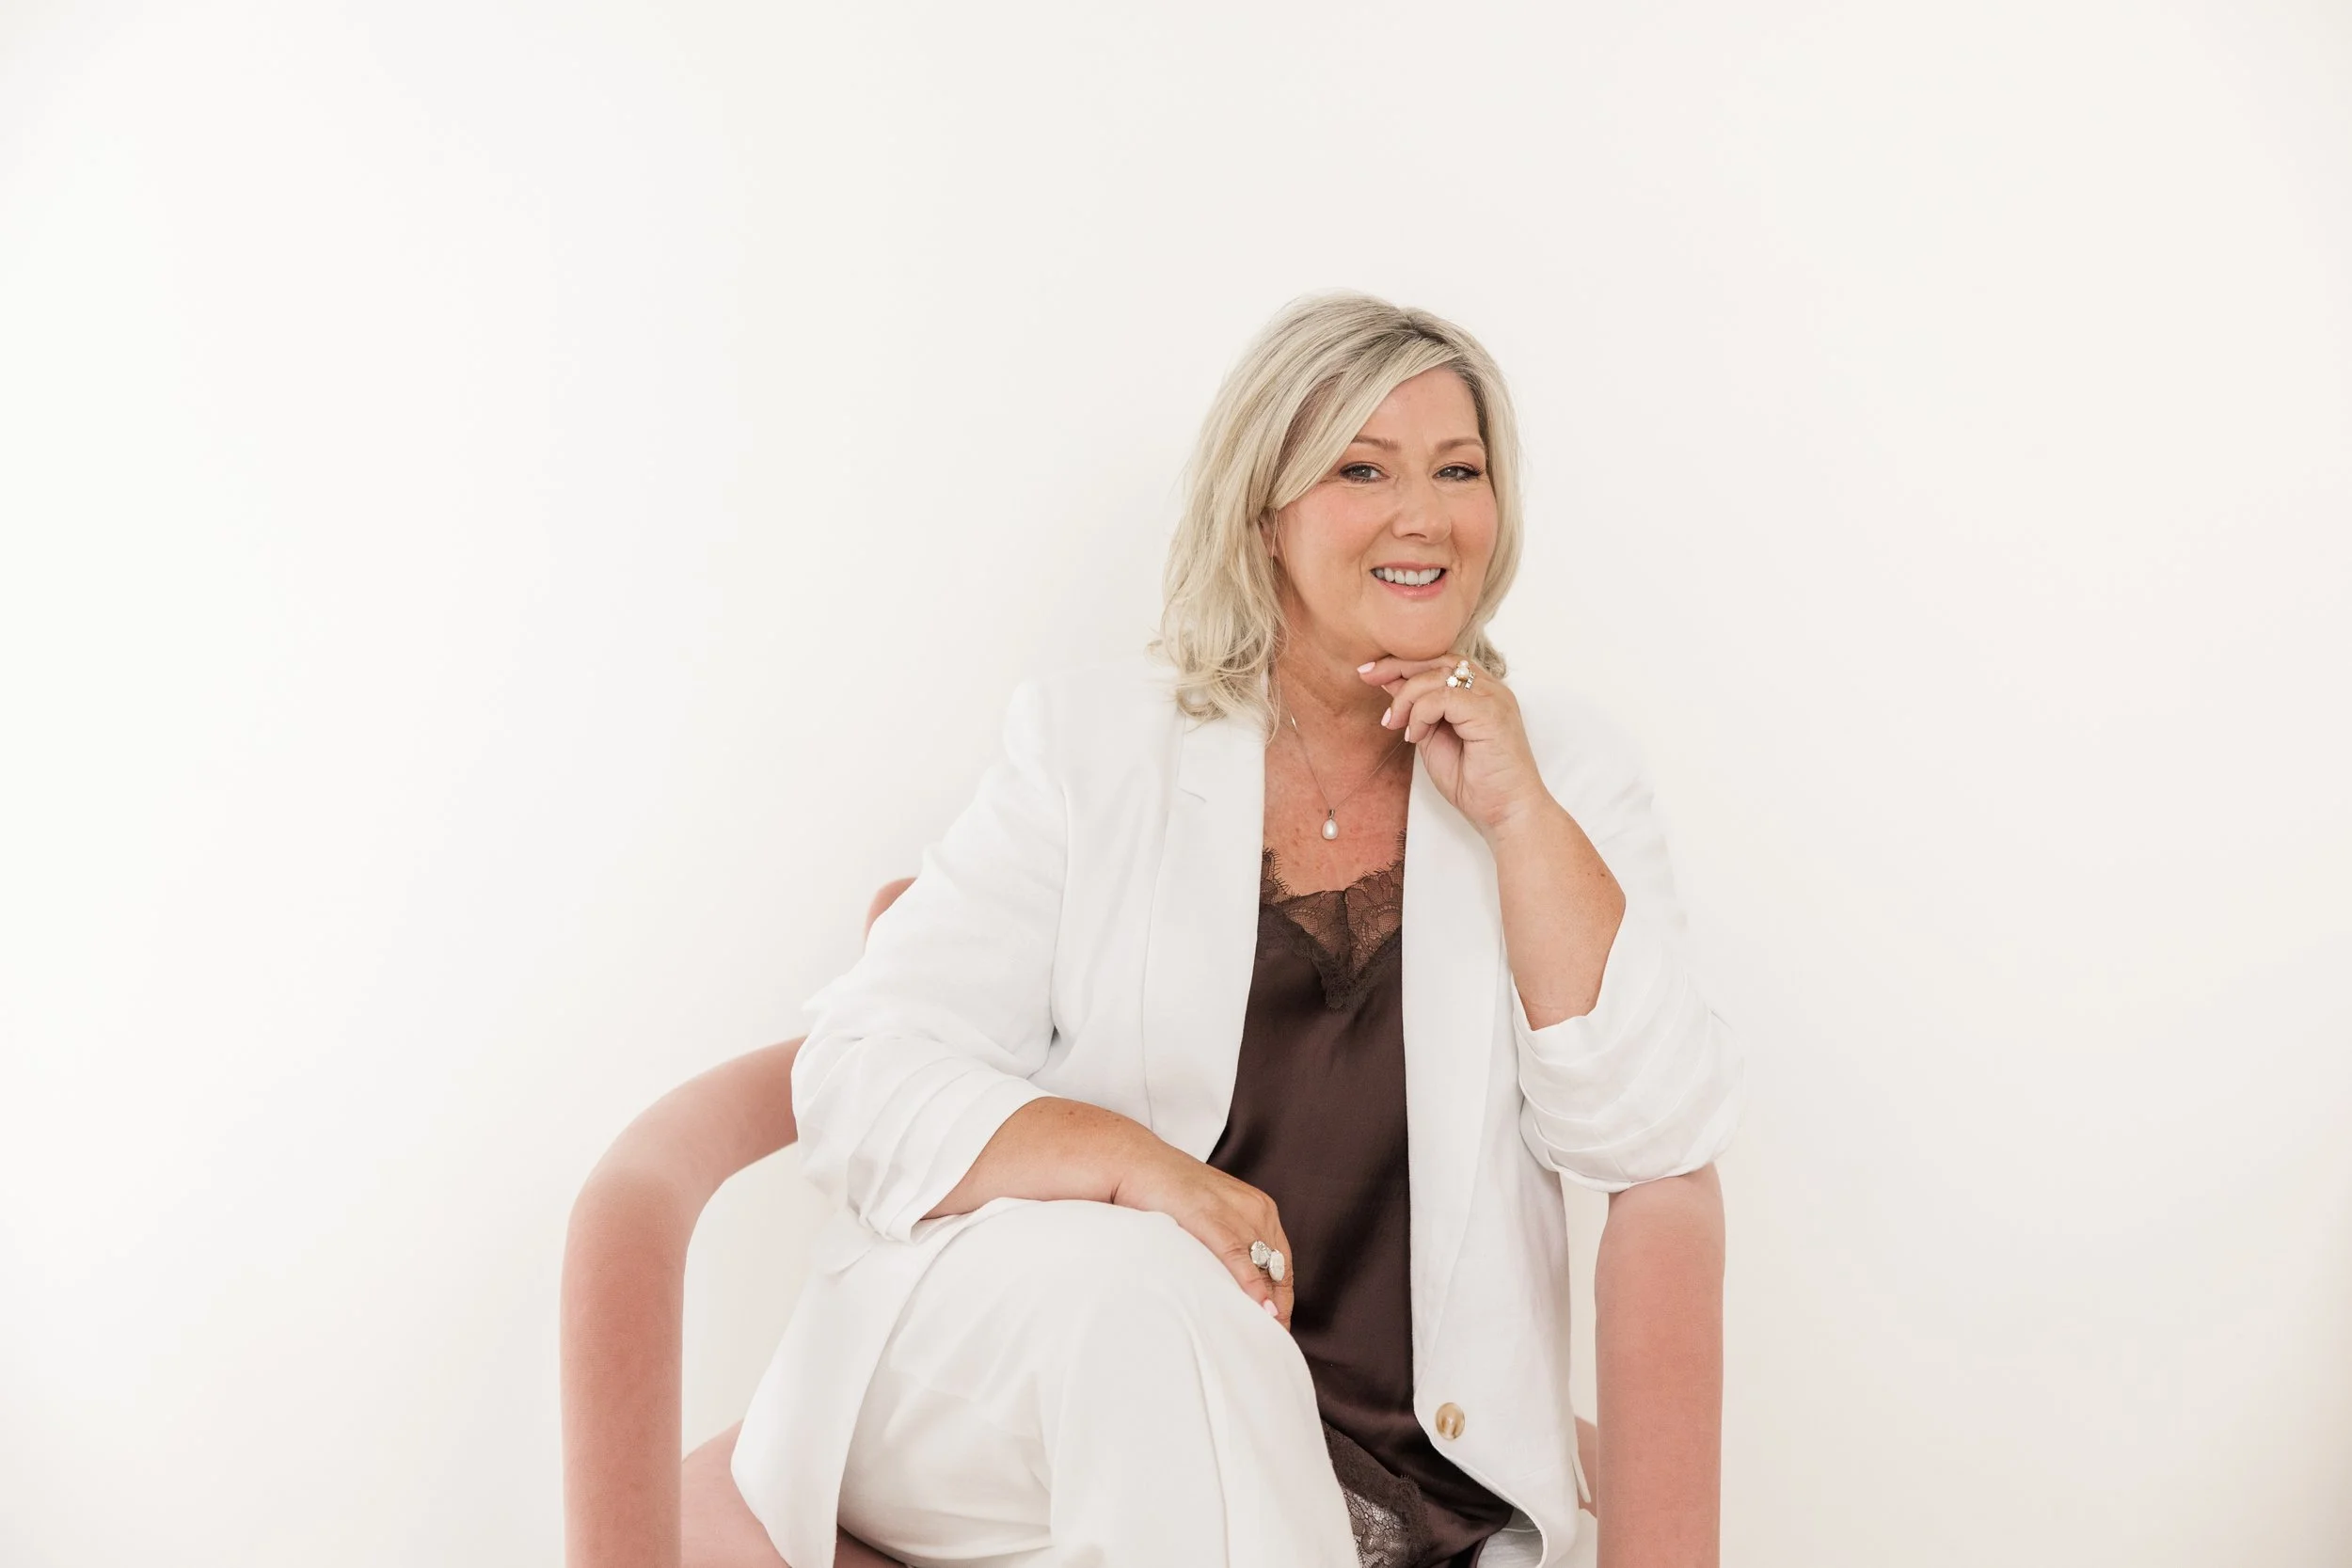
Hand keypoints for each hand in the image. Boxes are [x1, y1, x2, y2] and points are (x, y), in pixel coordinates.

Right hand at [1107, 1137, 1298, 1329]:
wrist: (1137, 1163)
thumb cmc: (1169, 1192)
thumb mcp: (1211, 1213)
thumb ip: (1230, 1239)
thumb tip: (1235, 1281)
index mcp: (1258, 1207)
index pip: (1283, 1260)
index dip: (1283, 1295)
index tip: (1280, 1324)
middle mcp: (1254, 1207)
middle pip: (1279, 1266)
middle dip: (1279, 1304)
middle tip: (1275, 1336)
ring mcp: (1233, 1210)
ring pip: (1264, 1263)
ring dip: (1269, 1300)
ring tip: (1268, 1330)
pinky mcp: (1210, 1215)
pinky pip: (1238, 1255)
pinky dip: (1251, 1283)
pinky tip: (1259, 1307)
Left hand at [1358, 653, 1551, 839]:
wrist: (1506, 814)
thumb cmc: (1474, 783)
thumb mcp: (1432, 738)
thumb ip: (1417, 709)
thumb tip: (1390, 682)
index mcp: (1479, 692)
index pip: (1439, 660)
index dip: (1403, 663)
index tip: (1370, 674)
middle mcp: (1490, 689)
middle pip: (1438, 658)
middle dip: (1397, 666)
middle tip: (1367, 678)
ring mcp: (1494, 698)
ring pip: (1439, 674)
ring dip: (1407, 697)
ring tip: (1396, 725)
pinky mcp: (1492, 714)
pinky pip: (1446, 696)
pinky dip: (1422, 713)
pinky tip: (1416, 736)